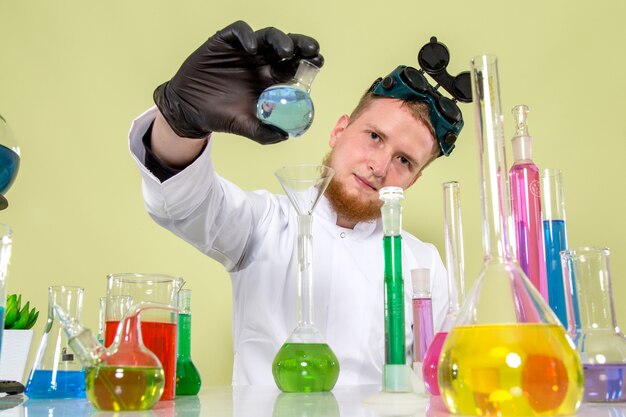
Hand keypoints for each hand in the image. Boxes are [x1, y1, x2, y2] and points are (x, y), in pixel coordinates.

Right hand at [153, 20, 323, 143]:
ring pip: (267, 36)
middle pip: (285, 48)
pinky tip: (251, 49)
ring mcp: (242, 51)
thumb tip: (285, 136)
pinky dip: (247, 36)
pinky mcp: (223, 42)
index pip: (294, 66)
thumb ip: (264, 132)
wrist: (189, 110)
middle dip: (301, 46)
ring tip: (286, 50)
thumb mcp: (244, 127)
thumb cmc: (220, 116)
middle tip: (311, 51)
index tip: (319, 63)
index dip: (308, 62)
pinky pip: (238, 32)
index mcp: (269, 79)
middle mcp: (259, 62)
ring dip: (279, 39)